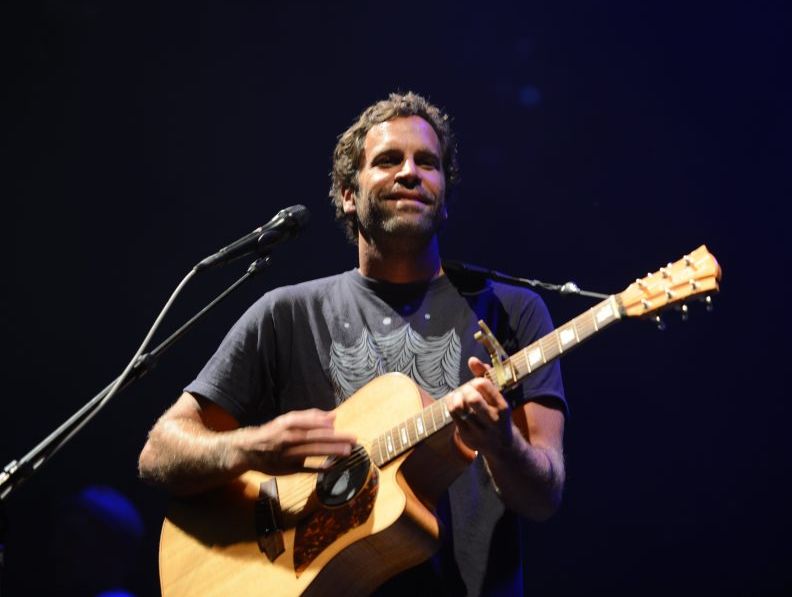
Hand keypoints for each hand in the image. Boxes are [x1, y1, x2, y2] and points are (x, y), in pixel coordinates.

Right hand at [232, 409, 356, 475]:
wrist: (249, 450)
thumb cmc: (273, 432)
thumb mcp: (287, 420)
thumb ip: (310, 417)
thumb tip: (333, 416)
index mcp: (287, 424)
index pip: (306, 422)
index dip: (321, 423)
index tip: (336, 424)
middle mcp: (287, 438)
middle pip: (312, 437)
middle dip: (334, 438)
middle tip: (352, 438)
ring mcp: (287, 455)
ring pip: (311, 452)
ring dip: (330, 451)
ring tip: (347, 451)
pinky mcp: (287, 469)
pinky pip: (305, 469)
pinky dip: (319, 468)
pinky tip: (333, 467)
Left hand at [447, 357, 514, 454]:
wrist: (504, 449)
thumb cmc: (499, 416)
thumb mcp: (498, 397)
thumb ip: (486, 376)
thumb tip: (471, 359)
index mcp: (503, 408)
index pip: (484, 385)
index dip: (476, 381)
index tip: (477, 385)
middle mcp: (493, 421)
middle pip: (471, 398)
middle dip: (466, 389)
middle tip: (468, 391)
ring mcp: (479, 431)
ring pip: (459, 407)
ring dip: (456, 397)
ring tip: (460, 396)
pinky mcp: (466, 436)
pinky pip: (453, 416)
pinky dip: (451, 405)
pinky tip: (455, 403)